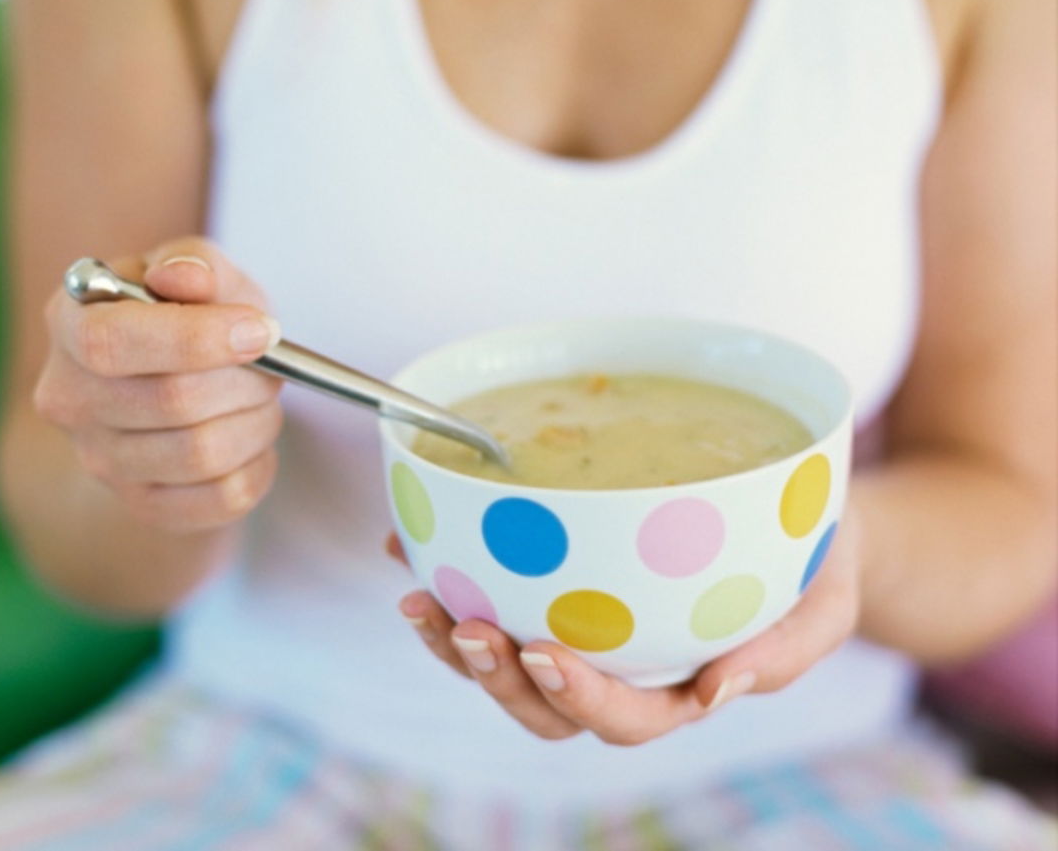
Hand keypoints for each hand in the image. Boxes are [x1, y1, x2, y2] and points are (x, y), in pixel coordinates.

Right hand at [34, 237, 282, 532]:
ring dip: (257, 422)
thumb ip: (195, 264)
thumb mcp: (198, 271)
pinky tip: (254, 439)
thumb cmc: (190, 315)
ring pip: (203, 454)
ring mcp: (101, 460)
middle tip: (272, 365)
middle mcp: (69, 399)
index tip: (261, 330)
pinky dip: (259, 466)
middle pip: (172, 401)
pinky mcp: (143, 505)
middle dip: (246, 380)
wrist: (175, 383)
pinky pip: (222, 499)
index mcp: (70, 325)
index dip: (196, 339)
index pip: (111, 343)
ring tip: (261, 399)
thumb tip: (186, 278)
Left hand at [388, 517, 861, 744]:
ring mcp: (584, 630)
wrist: (797, 515)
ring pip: (505, 661)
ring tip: (416, 594)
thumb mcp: (827, 603)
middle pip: (544, 704)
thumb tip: (718, 692)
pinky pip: (493, 592)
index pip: (625, 718)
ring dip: (453, 640)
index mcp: (681, 687)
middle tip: (465, 624)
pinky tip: (406, 541)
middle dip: (494, 676)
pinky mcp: (556, 586)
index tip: (545, 653)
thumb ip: (783, 652)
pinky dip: (444, 572)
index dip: (578, 699)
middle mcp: (621, 669)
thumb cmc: (817, 562)